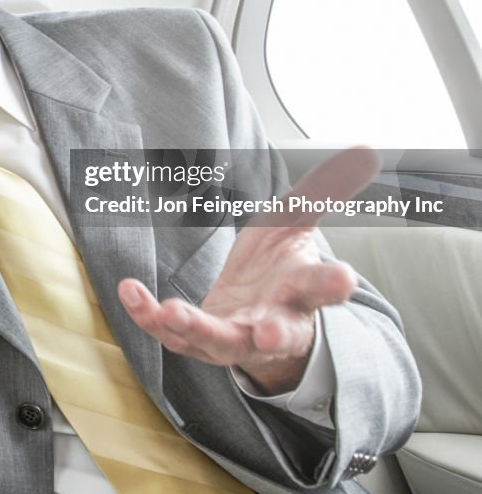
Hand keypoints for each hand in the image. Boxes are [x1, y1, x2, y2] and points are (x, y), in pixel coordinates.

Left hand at [118, 146, 379, 393]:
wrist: (259, 318)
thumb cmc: (281, 269)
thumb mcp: (298, 226)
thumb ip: (320, 192)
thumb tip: (363, 151)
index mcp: (302, 292)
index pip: (322, 288)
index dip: (333, 284)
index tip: (343, 277)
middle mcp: (273, 322)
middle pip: (278, 332)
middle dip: (273, 333)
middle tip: (268, 334)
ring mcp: (236, 338)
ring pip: (219, 341)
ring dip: (195, 328)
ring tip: (170, 311)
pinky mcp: (200, 342)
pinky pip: (172, 334)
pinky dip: (149, 316)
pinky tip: (130, 291)